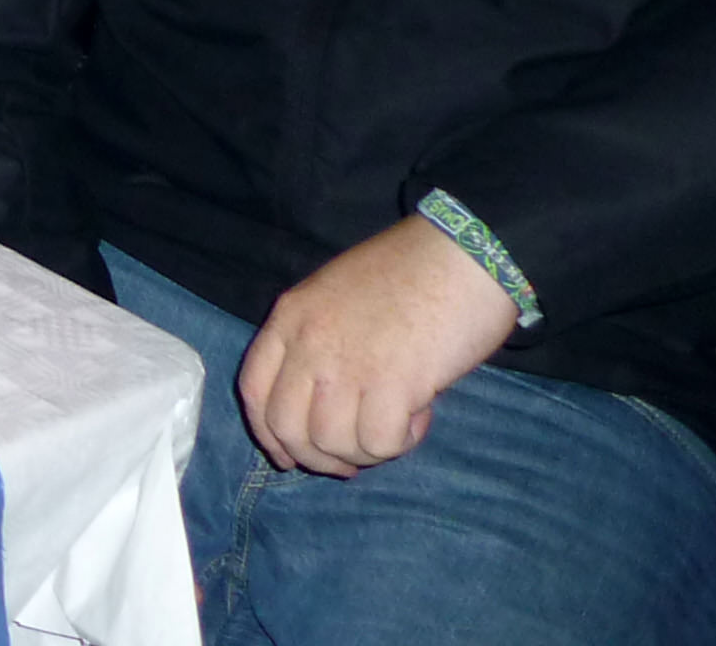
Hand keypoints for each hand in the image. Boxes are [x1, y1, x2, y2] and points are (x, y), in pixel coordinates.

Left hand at [236, 214, 520, 475]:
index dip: (269, 434)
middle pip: (287, 428)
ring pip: (332, 443)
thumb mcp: (336, 294)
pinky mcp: (392, 384)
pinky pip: (380, 442)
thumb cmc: (408, 272)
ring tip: (397, 422)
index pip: (254, 391)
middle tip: (352, 460)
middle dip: (317, 458)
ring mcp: (346, 365)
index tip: (291, 456)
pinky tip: (420, 414)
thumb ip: (317, 340)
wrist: (461, 255)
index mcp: (289, 318)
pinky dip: (401, 441)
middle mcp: (308, 344)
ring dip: (366, 450)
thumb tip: (318, 404)